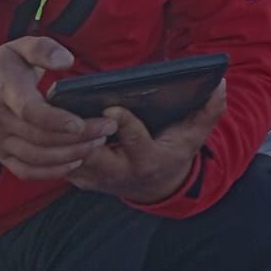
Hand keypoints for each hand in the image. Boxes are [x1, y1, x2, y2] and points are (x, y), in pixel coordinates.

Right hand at [0, 38, 114, 180]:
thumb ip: (43, 49)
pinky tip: (75, 162)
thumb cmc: (1, 66)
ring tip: (99, 143)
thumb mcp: (19, 47)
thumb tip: (66, 61)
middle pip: (40, 137)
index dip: (57, 120)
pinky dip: (51, 172)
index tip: (82, 122)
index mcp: (4, 90)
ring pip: (36, 157)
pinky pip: (25, 170)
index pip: (30, 111)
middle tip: (108, 128)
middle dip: (78, 137)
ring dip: (70, 155)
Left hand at [68, 82, 226, 204]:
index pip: (134, 143)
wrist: (156, 186)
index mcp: (148, 160)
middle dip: (82, 134)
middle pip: (93, 155)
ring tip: (55, 112)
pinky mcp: (79, 178)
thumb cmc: (174, 153)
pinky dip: (53, 146)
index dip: (123, 126)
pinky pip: (58, 163)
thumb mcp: (196, 135)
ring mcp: (96, 179)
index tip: (112, 109)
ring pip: (70, 160)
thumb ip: (209, 111)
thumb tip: (220, 84)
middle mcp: (119, 173)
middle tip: (72, 109)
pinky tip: (50, 123)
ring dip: (62, 140)